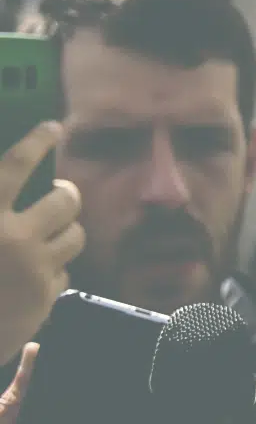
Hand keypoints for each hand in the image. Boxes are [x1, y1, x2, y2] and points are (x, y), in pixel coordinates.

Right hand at [0, 122, 85, 365]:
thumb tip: (13, 181)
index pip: (15, 166)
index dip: (36, 142)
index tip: (52, 128)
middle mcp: (12, 237)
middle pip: (66, 199)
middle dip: (66, 195)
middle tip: (59, 196)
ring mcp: (33, 267)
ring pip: (75, 235)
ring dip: (64, 233)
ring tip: (46, 237)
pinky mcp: (46, 296)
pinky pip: (64, 272)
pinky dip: (51, 273)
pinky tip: (29, 280)